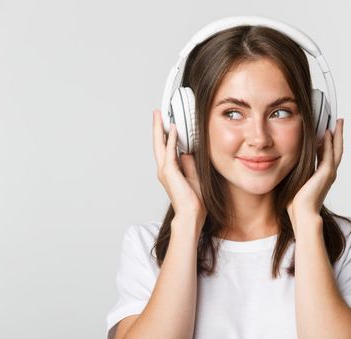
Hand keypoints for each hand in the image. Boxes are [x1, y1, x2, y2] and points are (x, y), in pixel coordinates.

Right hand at [152, 109, 206, 225]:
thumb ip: (189, 164)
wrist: (192, 213)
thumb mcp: (194, 176)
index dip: (164, 135)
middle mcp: (164, 169)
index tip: (165, 122)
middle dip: (157, 127)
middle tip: (157, 113)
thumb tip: (187, 153)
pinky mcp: (169, 171)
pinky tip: (172, 128)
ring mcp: (165, 170)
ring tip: (160, 116)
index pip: (165, 148)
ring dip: (160, 129)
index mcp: (169, 171)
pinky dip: (170, 139)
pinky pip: (169, 151)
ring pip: (160, 144)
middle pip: (158, 143)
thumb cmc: (194, 200)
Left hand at [287, 118, 343, 227]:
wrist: (302, 214)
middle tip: (339, 121)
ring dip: (337, 134)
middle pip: (337, 149)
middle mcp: (329, 173)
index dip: (329, 141)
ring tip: (338, 122)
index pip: (328, 153)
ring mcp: (329, 173)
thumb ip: (298, 170)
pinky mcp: (326, 173)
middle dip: (338, 134)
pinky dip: (329, 142)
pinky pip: (329, 153)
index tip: (327, 130)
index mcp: (322, 175)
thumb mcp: (296, 181)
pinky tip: (327, 132)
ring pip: (337, 148)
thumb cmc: (296, 203)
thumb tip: (286, 161)